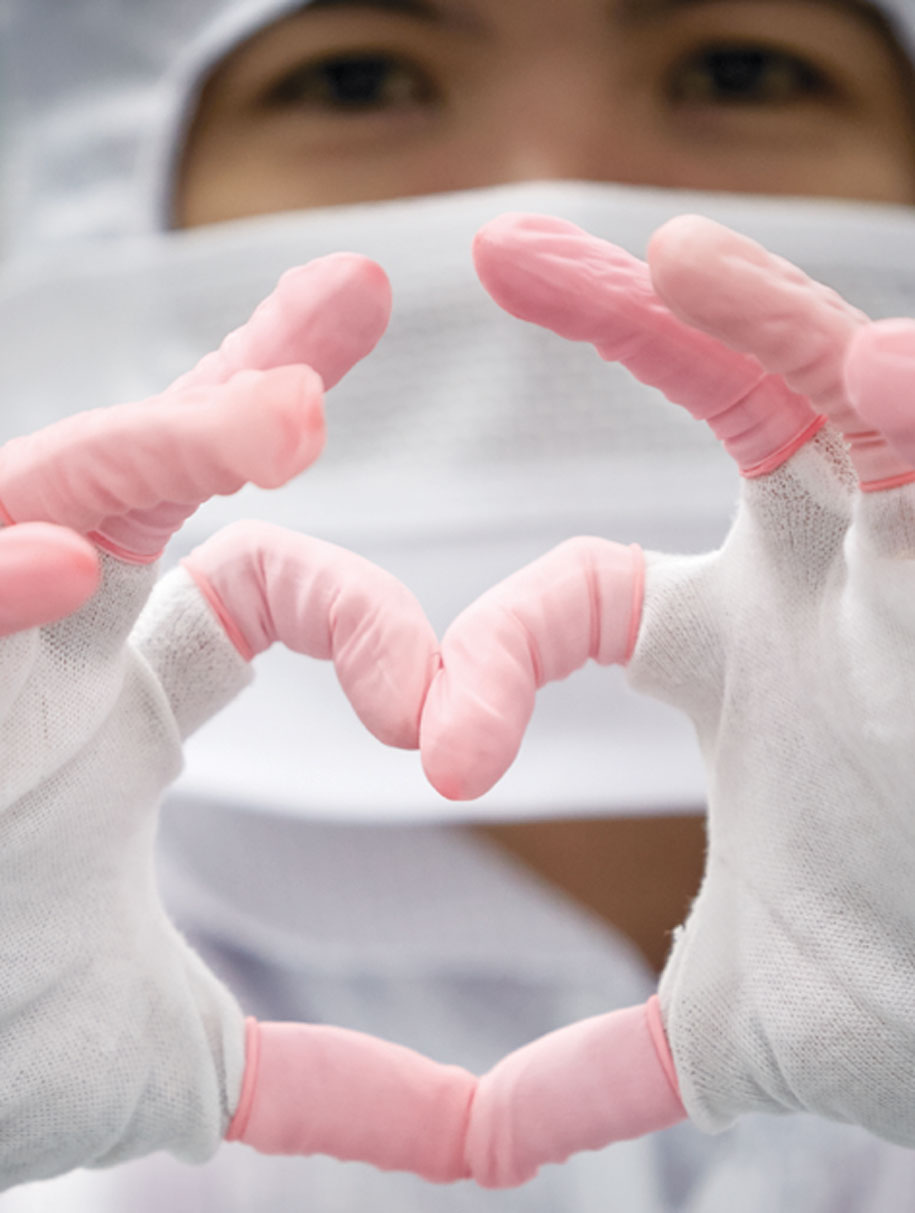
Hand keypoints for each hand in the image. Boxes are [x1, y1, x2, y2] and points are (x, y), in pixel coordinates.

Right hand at [0, 253, 438, 1189]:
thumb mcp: (176, 1063)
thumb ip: (333, 1081)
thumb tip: (483, 1145)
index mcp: (112, 709)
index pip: (243, 587)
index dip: (352, 603)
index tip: (435, 708)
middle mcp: (36, 653)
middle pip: (151, 474)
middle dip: (247, 380)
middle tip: (361, 295)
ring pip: (48, 495)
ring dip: (156, 443)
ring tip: (290, 413)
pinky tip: (54, 575)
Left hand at [419, 212, 914, 1157]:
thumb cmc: (911, 1002)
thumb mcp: (728, 1026)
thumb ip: (597, 1064)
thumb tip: (479, 1144)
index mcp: (737, 652)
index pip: (578, 594)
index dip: (496, 656)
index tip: (438, 760)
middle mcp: (821, 580)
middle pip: (718, 401)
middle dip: (625, 322)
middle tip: (504, 246)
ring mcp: (909, 563)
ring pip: (838, 388)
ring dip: (762, 314)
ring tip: (670, 251)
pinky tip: (883, 374)